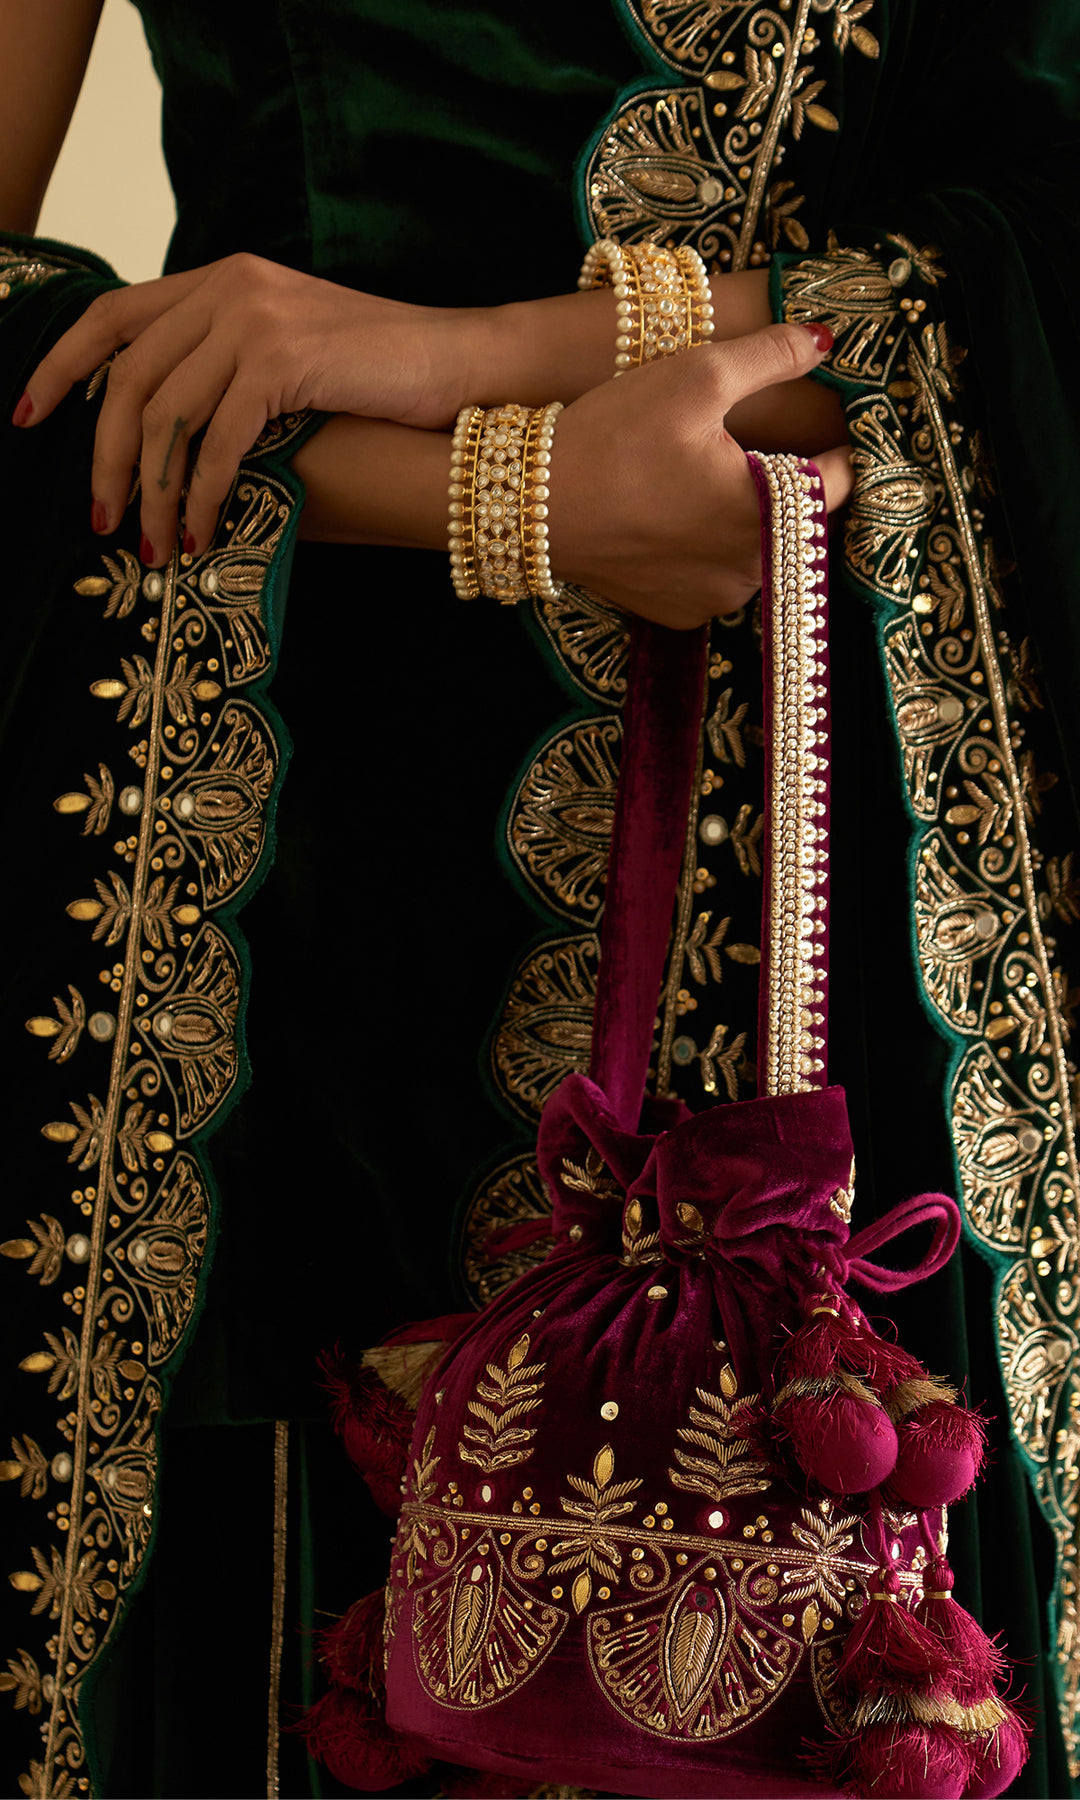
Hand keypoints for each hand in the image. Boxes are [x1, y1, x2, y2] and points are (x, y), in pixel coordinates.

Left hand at [11, 252, 483, 561]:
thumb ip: (228, 367)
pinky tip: (200, 533)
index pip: (114, 314)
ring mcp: (255, 318)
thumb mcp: (291, 356)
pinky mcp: (283, 359)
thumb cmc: (382, 378)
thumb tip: (168, 434)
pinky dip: (200, 495)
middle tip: (99, 519)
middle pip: (128, 375)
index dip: (62, 366)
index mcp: (222, 279)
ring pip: (164, 415)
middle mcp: (229, 287)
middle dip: (102, 457)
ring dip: (150, 492)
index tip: (29, 416)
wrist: (462, 365)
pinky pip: (216, 440)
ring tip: (152, 546)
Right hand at [550, 321, 851, 630]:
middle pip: (800, 520)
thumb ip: (771, 356)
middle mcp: (755, 569)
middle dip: (789, 483)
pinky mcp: (680, 613)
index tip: (834, 425)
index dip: (841, 446)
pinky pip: (717, 577)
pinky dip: (708, 551)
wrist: (534, 504)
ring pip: (759, 551)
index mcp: (774, 512)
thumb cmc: (615, 436)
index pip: (840, 481)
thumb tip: (825, 340)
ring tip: (709, 480)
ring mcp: (716, 598)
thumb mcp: (697, 376)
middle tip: (754, 446)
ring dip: (749, 520)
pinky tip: (677, 518)